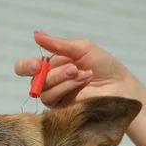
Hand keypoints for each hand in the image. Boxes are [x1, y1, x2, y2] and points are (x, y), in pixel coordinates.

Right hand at [14, 31, 145, 107]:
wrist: (120, 83)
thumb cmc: (103, 65)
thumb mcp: (81, 48)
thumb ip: (57, 44)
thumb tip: (35, 34)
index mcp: (50, 66)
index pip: (25, 68)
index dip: (26, 67)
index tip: (37, 65)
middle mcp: (50, 82)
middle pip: (34, 82)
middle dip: (54, 74)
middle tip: (73, 68)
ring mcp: (57, 98)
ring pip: (45, 93)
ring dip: (64, 81)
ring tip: (84, 74)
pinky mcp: (64, 111)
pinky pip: (56, 102)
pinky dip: (70, 89)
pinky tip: (85, 81)